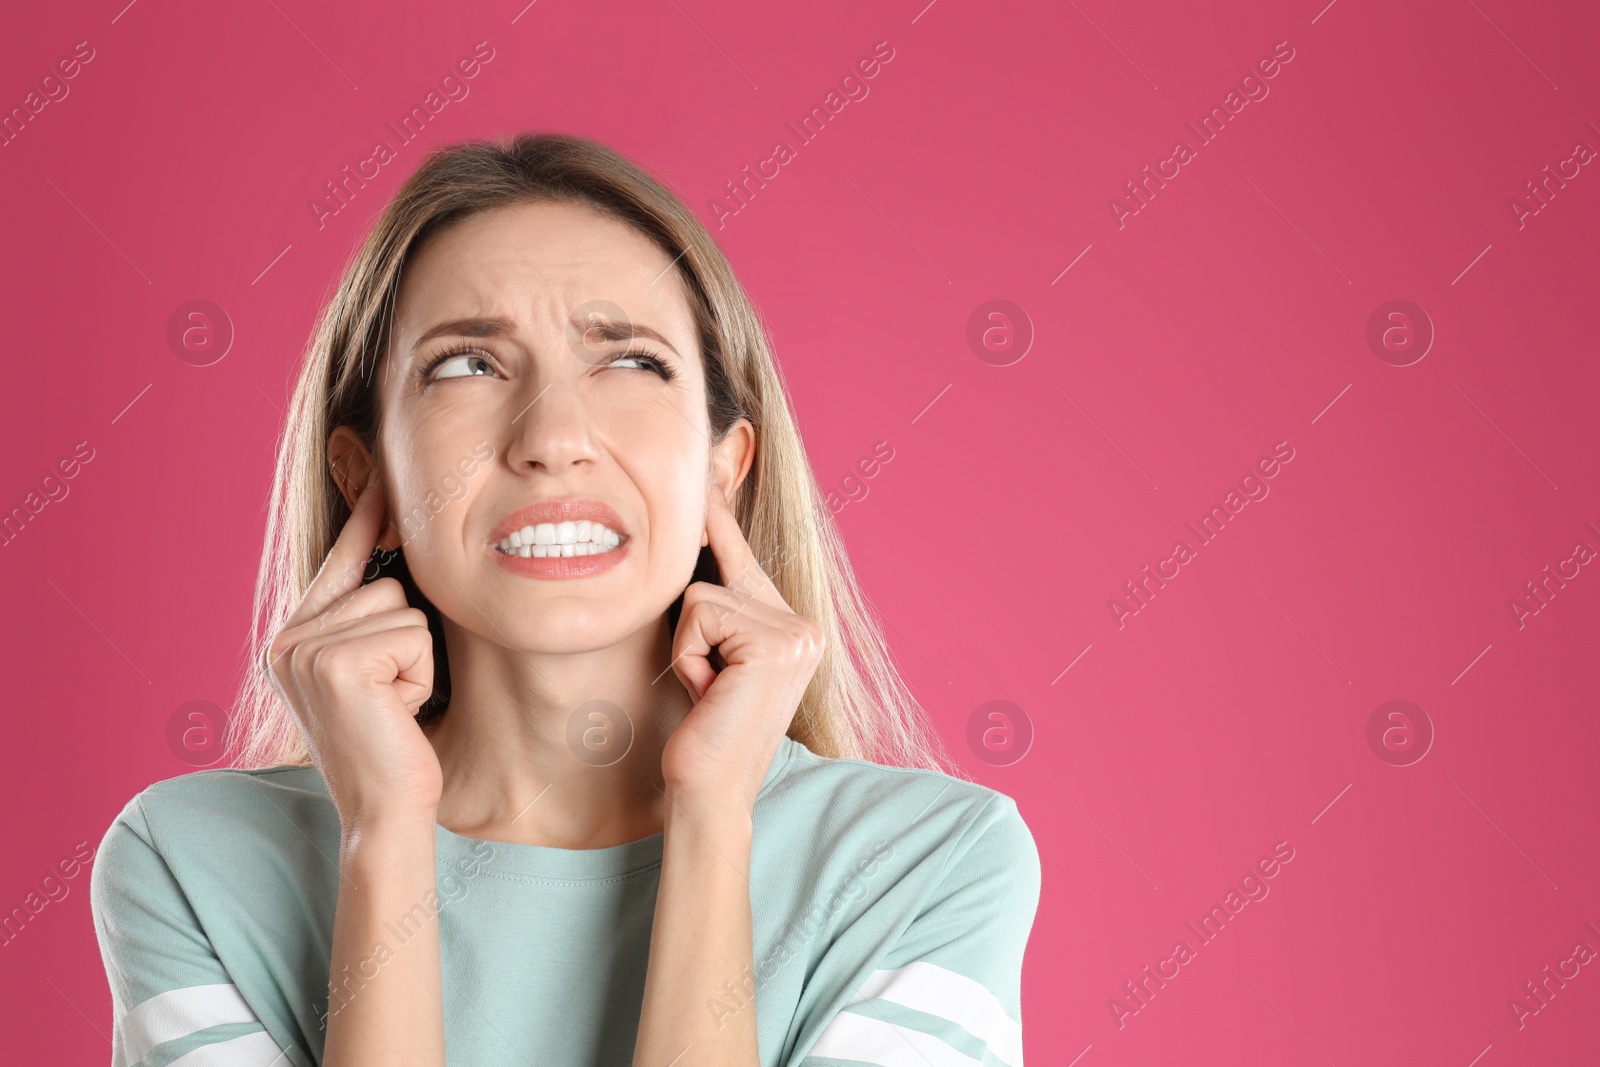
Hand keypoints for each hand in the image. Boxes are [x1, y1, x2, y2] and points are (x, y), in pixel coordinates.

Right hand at [265, 471, 442, 832]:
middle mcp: (287, 638)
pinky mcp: (336, 663)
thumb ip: (371, 618)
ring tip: (395, 703)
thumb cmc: (394, 744)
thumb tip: (401, 546)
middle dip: (409, 636)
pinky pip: (412, 633)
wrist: (386, 810)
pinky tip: (398, 710)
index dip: (366, 516)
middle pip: (384, 582)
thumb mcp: (377, 672)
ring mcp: (305, 649)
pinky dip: (421, 672)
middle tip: (392, 695)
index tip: (380, 471)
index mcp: (292, 637)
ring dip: (418, 657)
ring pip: (402, 607)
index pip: (339, 559)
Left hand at [662, 483, 824, 812]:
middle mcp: (804, 625)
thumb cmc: (701, 734)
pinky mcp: (774, 640)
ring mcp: (796, 631)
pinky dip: (689, 656)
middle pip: (717, 573)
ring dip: (688, 648)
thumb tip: (689, 544)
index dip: (721, 518)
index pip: (745, 560)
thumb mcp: (712, 660)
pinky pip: (698, 613)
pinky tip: (710, 694)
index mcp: (795, 628)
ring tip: (709, 693)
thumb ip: (717, 611)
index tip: (710, 470)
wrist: (710, 792)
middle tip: (710, 685)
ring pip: (700, 595)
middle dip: (693, 630)